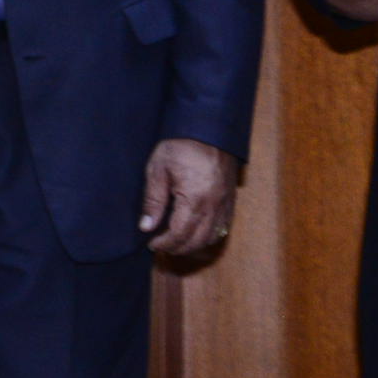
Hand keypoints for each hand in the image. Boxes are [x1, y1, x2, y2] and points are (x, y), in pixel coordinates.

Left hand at [139, 137, 237, 255]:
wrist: (209, 129)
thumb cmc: (181, 146)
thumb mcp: (158, 170)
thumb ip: (153, 201)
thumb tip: (146, 226)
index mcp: (195, 199)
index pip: (180, 234)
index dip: (165, 244)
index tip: (152, 244)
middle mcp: (214, 205)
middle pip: (197, 240)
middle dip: (178, 248)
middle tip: (161, 246)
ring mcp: (225, 203)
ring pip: (212, 237)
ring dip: (194, 245)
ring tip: (176, 242)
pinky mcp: (230, 199)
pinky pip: (223, 227)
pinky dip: (209, 236)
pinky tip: (195, 233)